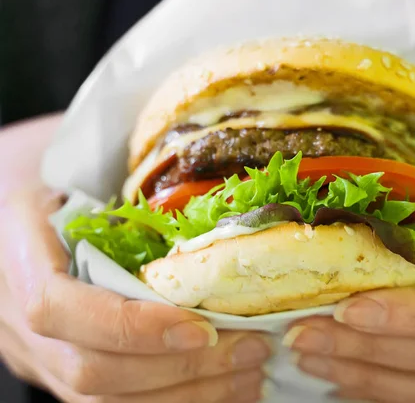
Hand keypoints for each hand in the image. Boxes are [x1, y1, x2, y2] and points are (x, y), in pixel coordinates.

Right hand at [0, 116, 269, 402]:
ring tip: (249, 374)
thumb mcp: (67, 174)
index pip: (60, 310)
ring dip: (187, 396)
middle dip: (180, 370)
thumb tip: (205, 201)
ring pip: (106, 402)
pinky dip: (174, 401)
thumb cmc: (47, 186)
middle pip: (93, 371)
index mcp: (17, 261)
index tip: (202, 327)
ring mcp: (38, 356)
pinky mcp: (60, 371)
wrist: (8, 222)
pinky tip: (223, 389)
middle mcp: (19, 324)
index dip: (131, 327)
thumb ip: (116, 197)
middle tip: (251, 349)